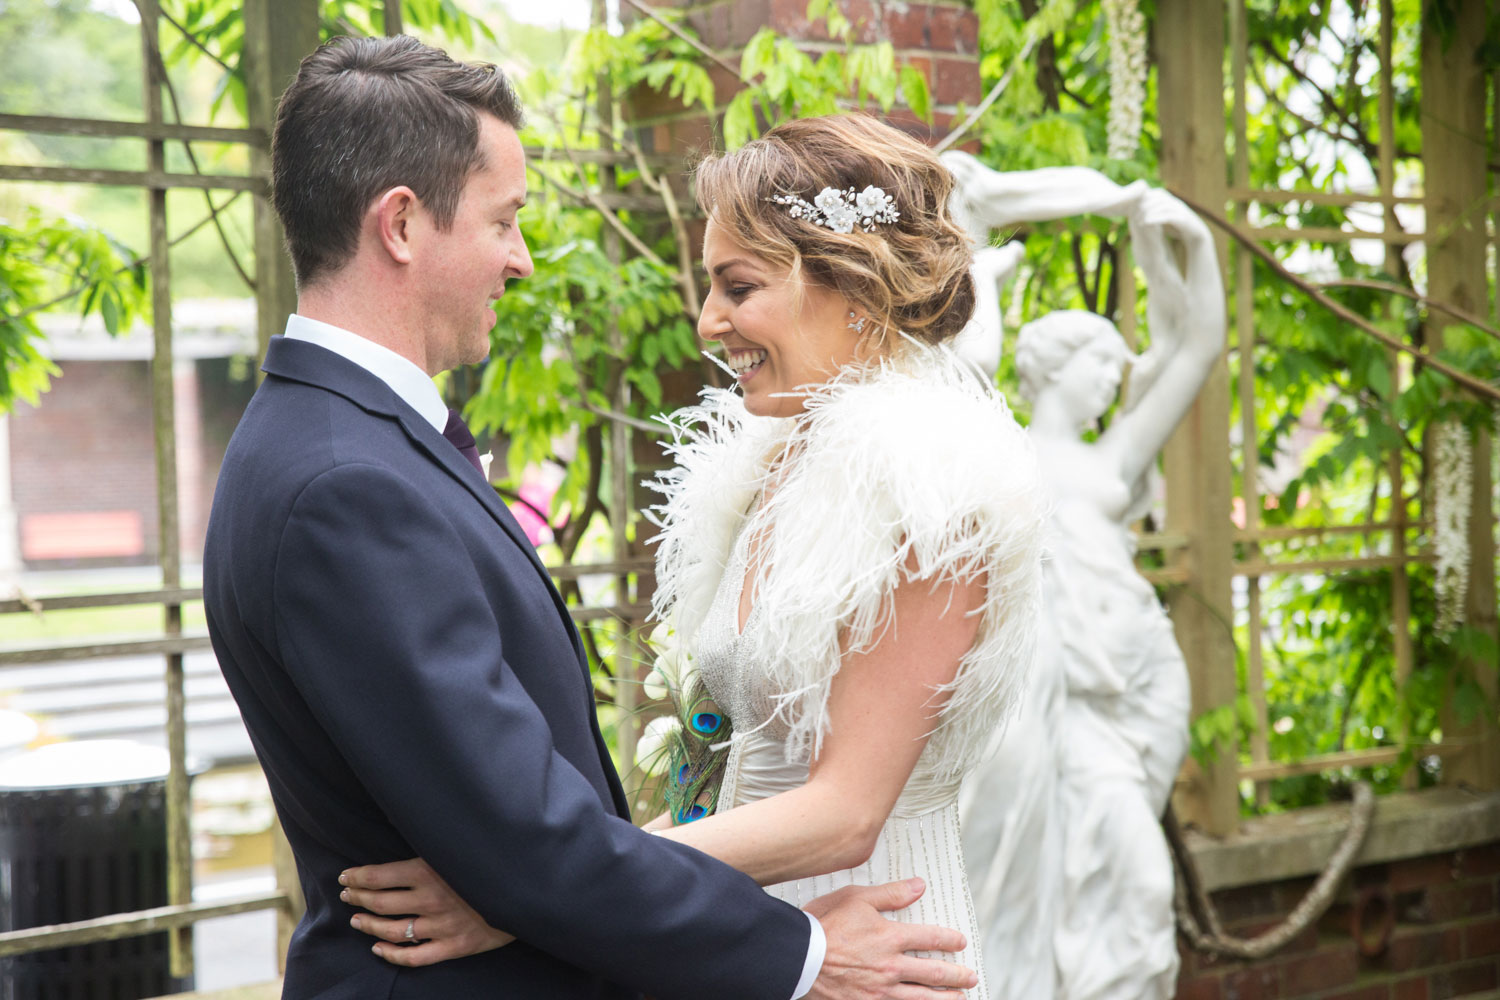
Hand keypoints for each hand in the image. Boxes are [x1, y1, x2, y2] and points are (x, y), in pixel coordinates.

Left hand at [339, 858, 513, 966]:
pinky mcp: (454, 946)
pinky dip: (391, 955)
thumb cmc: (491, 863)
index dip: (356, 877)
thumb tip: (407, 830)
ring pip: (392, 931)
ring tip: (357, 921)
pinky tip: (379, 949)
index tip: (345, 877)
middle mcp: (430, 900)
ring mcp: (441, 926)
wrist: (528, 891)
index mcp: (428, 871)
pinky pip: (414, 957)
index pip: (378, 876)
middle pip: (379, 902)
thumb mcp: (459, 847)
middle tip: (348, 896)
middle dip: (357, 898)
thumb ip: (432, 846)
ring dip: (369, 926)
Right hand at [804, 878, 977, 998]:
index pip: (931, 938)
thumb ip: (890, 894)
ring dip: (945, 999)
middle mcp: (891, 966)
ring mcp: (881, 991)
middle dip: (957, 975)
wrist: (798, 958)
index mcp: (891, 937)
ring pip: (922, 998)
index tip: (960, 942)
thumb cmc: (822, 926)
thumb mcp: (856, 898)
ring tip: (960, 999)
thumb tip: (918, 886)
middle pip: (934, 973)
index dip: (949, 940)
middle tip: (970, 976)